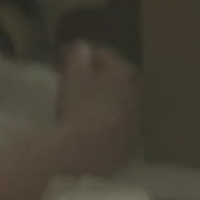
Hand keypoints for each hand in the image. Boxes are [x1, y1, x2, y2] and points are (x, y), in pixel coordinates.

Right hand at [54, 41, 139, 174]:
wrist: (85, 152)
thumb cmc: (78, 107)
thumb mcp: (72, 77)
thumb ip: (78, 58)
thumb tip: (83, 47)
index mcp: (123, 72)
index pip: (104, 55)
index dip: (83, 53)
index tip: (64, 56)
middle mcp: (135, 94)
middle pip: (117, 80)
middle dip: (99, 77)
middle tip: (78, 79)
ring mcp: (134, 122)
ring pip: (119, 105)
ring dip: (104, 101)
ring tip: (84, 104)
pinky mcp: (128, 146)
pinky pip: (116, 128)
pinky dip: (106, 123)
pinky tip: (91, 128)